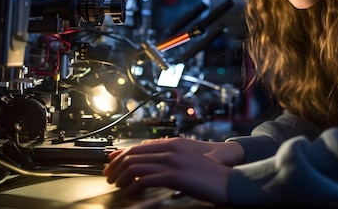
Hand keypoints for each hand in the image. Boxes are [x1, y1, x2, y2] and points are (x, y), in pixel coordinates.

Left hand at [102, 138, 242, 203]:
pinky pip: (145, 179)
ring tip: (118, 186)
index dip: (121, 155)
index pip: (138, 146)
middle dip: (116, 166)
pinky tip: (130, 193)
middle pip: (133, 154)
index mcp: (173, 144)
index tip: (111, 164)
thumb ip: (169, 158)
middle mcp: (171, 149)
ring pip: (136, 166)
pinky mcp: (175, 176)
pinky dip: (133, 187)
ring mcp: (173, 161)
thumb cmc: (208, 175)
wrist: (228, 181)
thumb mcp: (187, 161)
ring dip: (122, 177)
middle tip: (109, 177)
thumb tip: (150, 165)